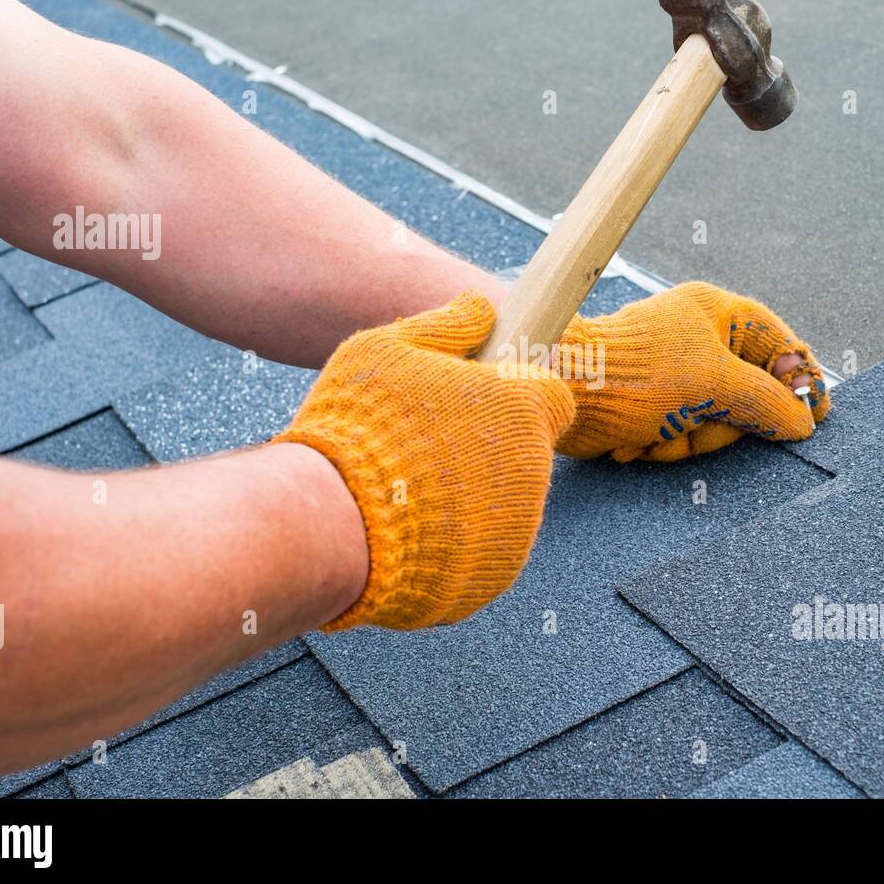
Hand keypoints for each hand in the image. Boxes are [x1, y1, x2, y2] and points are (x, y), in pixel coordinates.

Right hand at [275, 292, 573, 629]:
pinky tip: (413, 528)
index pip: (551, 396)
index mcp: (520, 409)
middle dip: (488, 445)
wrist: (332, 526)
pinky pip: (485, 549)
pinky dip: (459, 541)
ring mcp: (518, 529)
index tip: (479, 400)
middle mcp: (532, 471)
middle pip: (526, 451)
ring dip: (472, 494)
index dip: (516, 394)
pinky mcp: (496, 575)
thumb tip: (481, 309)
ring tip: (412, 489)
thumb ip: (445, 325)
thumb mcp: (387, 349)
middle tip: (430, 446)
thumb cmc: (358, 429)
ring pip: (507, 503)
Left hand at [555, 282, 829, 461]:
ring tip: (658, 434)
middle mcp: (697, 341)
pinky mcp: (652, 408)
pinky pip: (682, 436)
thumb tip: (803, 422)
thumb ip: (766, 402)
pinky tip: (637, 442)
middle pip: (749, 396)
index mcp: (717, 314)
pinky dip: (662, 446)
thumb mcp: (714, 384)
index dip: (800, 381)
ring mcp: (674, 376)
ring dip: (687, 440)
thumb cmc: (635, 374)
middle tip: (703, 425)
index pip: (780, 345)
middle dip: (723, 424)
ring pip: (715, 424)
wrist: (561, 392)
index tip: (816, 416)